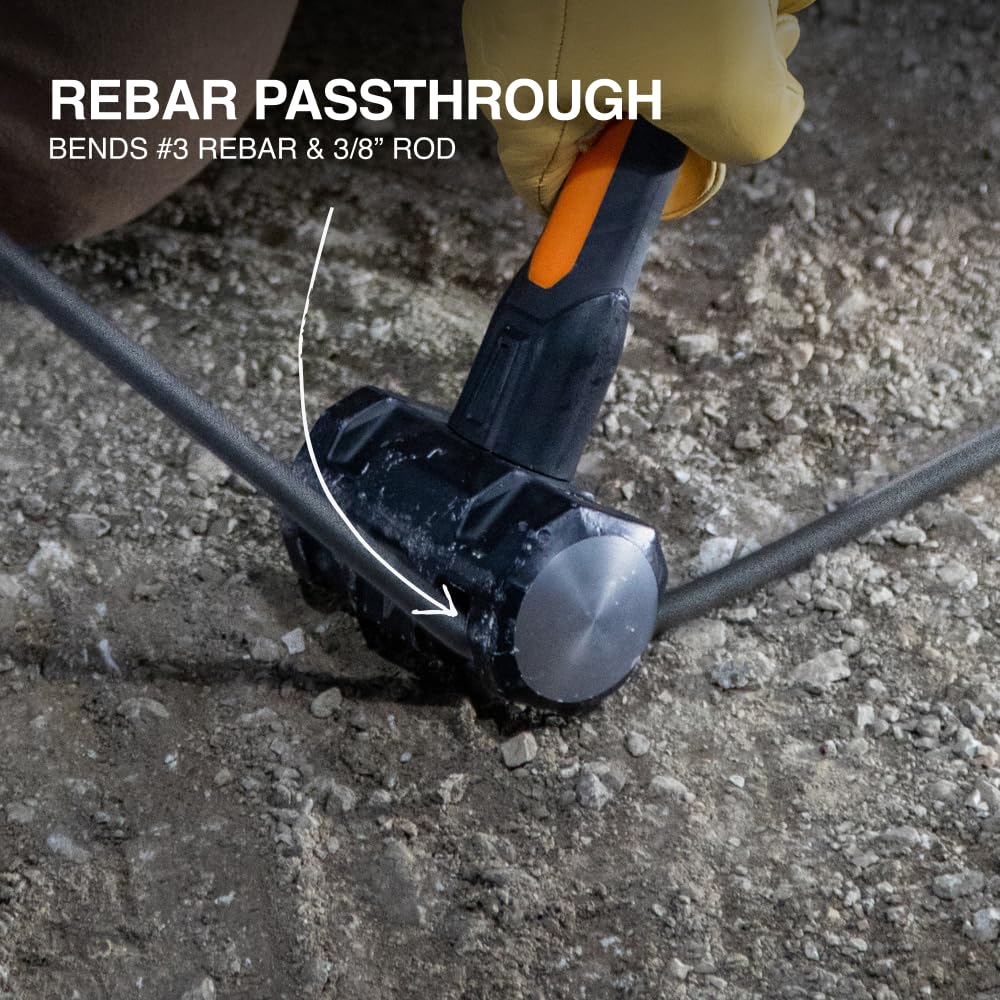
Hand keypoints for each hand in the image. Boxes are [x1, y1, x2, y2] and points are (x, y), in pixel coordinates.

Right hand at [464, 0, 814, 219]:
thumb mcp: (734, 88)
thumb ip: (749, 139)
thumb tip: (761, 118)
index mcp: (521, 105)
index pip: (546, 191)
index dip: (606, 204)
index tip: (661, 187)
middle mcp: (516, 52)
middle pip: (605, 120)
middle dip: (687, 106)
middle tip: (740, 74)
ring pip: (634, 50)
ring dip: (707, 40)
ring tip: (754, 8)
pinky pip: (631, 3)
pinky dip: (694, 0)